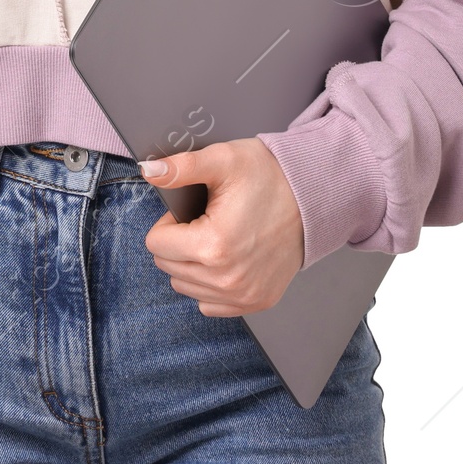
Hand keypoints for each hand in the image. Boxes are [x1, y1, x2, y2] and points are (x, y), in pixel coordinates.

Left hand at [140, 138, 304, 316]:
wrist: (313, 196)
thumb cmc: (269, 176)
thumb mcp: (223, 160)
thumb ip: (181, 167)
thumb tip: (149, 170)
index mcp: (214, 245)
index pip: (156, 243)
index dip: (170, 222)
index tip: (193, 211)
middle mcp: (227, 279)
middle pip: (168, 266)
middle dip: (179, 242)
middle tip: (207, 220)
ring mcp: (243, 295)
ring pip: (185, 286)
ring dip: (192, 263)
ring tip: (218, 236)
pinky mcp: (256, 301)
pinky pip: (209, 303)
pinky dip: (210, 283)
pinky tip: (227, 258)